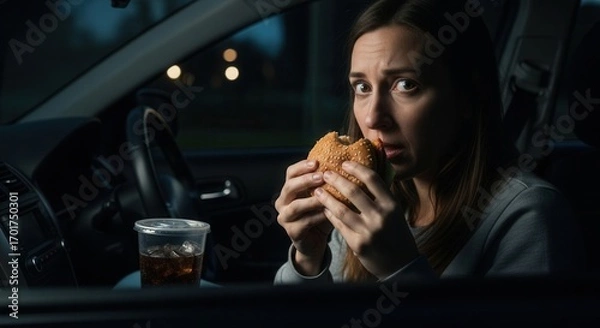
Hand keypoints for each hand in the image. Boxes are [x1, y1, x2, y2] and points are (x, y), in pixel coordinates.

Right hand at [275, 160, 333, 274]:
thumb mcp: (323, 196)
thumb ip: (327, 183)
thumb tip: (345, 163)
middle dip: (306, 181)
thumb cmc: (321, 214)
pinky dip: (317, 217)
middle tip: (322, 176)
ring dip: (312, 200)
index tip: (317, 162)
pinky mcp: (291, 232)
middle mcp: (282, 202)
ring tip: (326, 195)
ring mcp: (285, 218)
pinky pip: (304, 222)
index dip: (302, 166)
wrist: (316, 241)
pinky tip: (329, 213)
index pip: (291, 173)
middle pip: (289, 187)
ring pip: (296, 206)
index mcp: (288, 189)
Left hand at [315, 161, 418, 278]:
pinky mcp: (358, 244)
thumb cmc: (395, 233)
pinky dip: (330, 215)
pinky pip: (339, 225)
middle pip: (353, 191)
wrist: (400, 264)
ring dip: (327, 198)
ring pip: (341, 209)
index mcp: (391, 204)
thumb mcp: (394, 212)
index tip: (344, 163)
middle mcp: (381, 216)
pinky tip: (324, 209)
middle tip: (325, 173)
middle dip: (336, 180)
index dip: (356, 168)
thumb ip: (381, 195)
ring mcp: (369, 231)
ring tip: (318, 191)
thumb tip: (363, 173)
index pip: (373, 179)